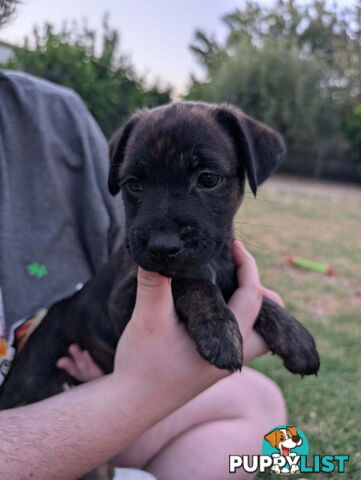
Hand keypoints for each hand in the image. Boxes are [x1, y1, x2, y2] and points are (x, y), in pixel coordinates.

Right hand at [57, 241, 283, 397]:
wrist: (131, 405)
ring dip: (249, 308)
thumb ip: (154, 283)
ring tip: (229, 285)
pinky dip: (234, 319)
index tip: (234, 244)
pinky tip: (212, 309)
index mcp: (228, 343)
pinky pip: (238, 339)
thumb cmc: (143, 364)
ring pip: (256, 334)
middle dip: (260, 291)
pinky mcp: (213, 367)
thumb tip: (157, 252)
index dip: (247, 266)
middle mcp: (235, 357)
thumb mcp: (148, 319)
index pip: (254, 296)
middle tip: (238, 268)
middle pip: (270, 322)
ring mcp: (225, 364)